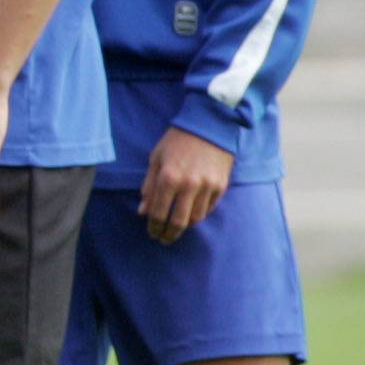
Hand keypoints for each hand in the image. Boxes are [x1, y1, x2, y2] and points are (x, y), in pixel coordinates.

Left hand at [138, 125, 233, 243]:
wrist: (210, 125)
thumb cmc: (177, 141)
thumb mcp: (156, 159)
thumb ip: (149, 186)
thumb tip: (143, 211)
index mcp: (168, 178)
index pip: (159, 214)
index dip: (154, 227)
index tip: (152, 233)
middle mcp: (189, 185)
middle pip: (178, 222)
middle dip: (169, 234)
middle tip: (164, 239)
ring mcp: (207, 187)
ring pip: (196, 218)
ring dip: (185, 226)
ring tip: (177, 228)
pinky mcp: (221, 186)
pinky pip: (209, 208)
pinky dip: (199, 214)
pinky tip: (191, 214)